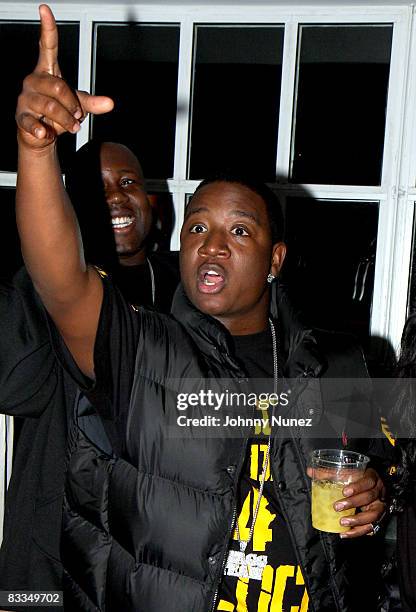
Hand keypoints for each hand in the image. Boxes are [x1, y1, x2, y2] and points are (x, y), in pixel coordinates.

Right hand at [16, 4, 112, 149]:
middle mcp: (34, 80)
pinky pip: (31, 122)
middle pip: (58, 87)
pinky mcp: (21, 117)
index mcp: (47, 71)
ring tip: (72, 127)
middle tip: (78, 117)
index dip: (47, 28)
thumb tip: (110, 103)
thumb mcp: (78, 105)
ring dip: (65, 120)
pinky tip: (46, 134)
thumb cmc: (59, 113)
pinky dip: (41, 130)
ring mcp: (26, 98)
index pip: (47, 46)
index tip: (45, 9)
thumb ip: (93, 103)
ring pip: (50, 106)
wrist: (42, 135)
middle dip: (72, 105)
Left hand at [307, 466, 385, 537]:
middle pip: (369, 498)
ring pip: (373, 515)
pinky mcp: (378, 518)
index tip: (344, 491)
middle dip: (353, 503)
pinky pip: (371, 527)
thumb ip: (329, 472)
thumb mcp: (347, 472)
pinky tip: (346, 533)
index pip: (368, 481)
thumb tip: (310, 471)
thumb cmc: (357, 478)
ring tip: (343, 523)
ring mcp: (380, 506)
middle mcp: (379, 492)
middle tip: (337, 507)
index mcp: (372, 477)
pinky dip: (358, 532)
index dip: (357, 487)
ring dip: (357, 521)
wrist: (371, 486)